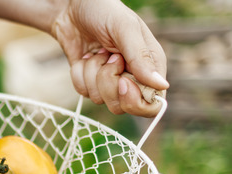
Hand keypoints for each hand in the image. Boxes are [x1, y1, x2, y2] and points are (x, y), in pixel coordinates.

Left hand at [51, 0, 168, 115]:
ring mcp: (110, 81)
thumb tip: (161, 86)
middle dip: (109, 83)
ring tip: (96, 52)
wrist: (70, 8)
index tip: (122, 83)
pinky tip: (84, 57)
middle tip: (108, 59)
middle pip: (123, 106)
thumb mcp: (124, 28)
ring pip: (100, 100)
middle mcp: (132, 77)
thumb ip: (141, 57)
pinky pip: (83, 92)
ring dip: (92, 74)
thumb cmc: (102, 11)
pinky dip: (79, 74)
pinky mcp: (90, 82)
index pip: (153, 102)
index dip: (136, 100)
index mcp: (151, 64)